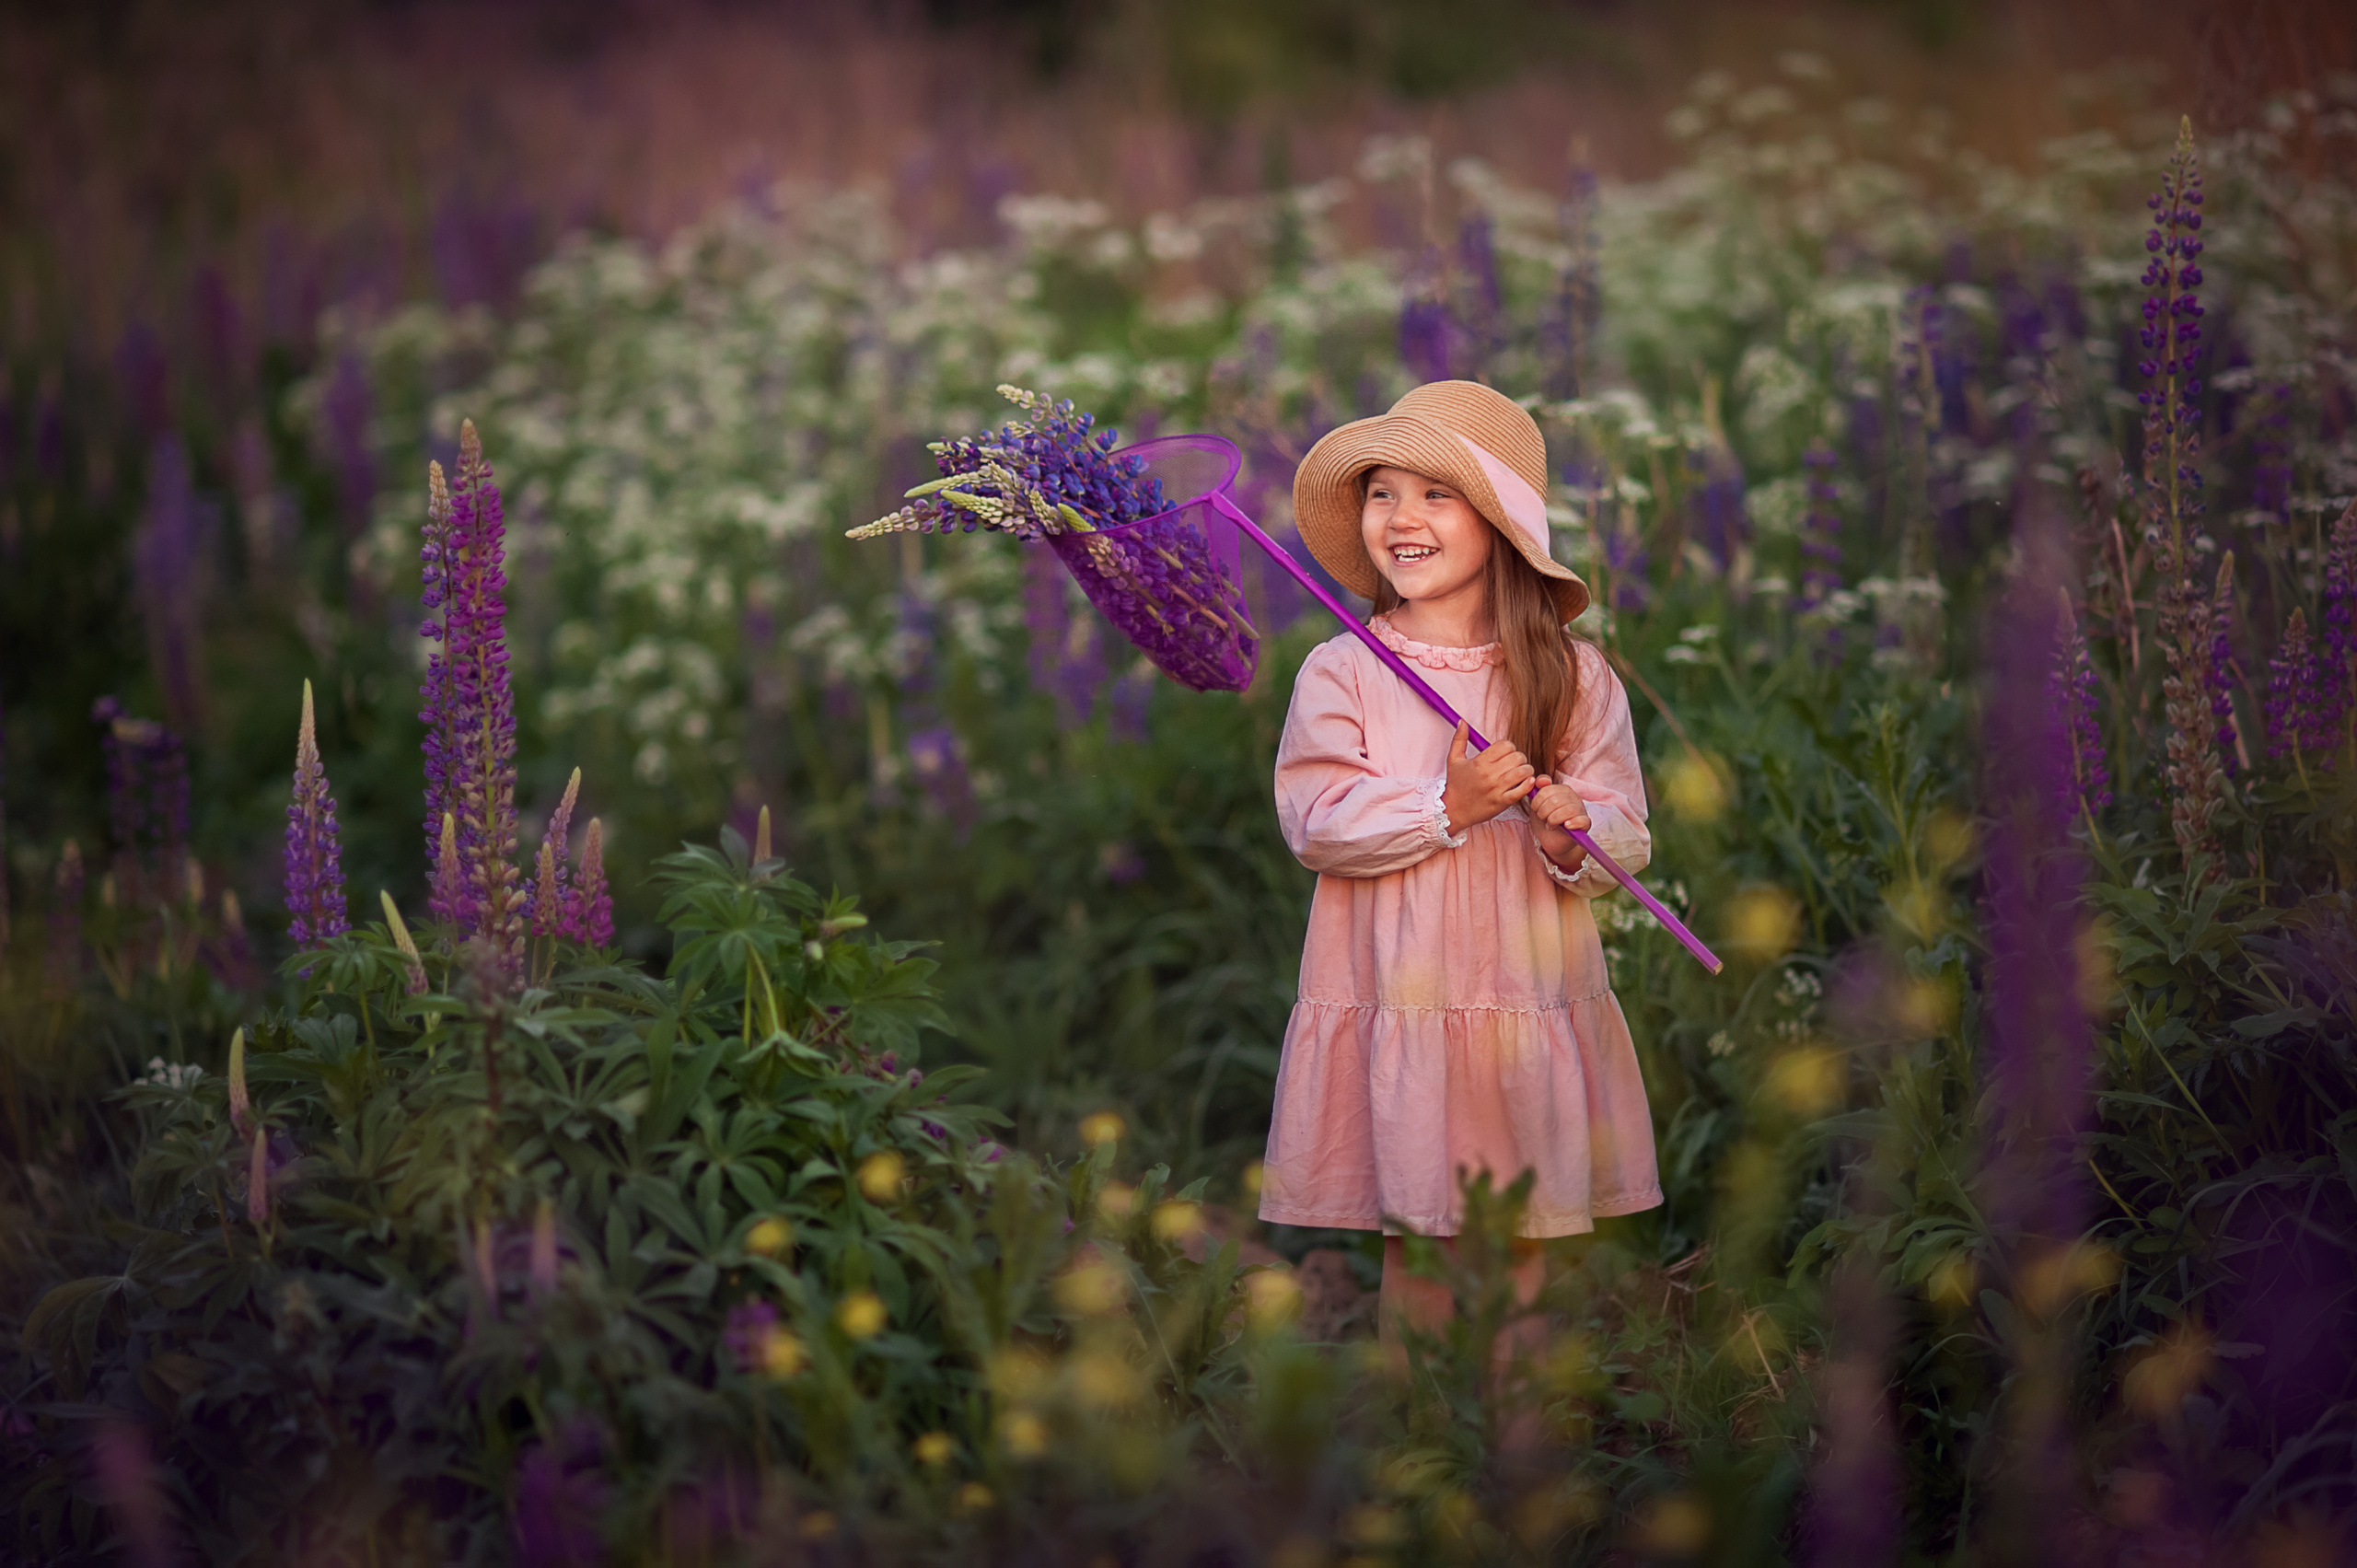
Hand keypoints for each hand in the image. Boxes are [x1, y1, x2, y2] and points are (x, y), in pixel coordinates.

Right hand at [1441, 720, 1534, 835]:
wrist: (1453, 811)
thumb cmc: (1455, 785)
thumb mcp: (1453, 760)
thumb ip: (1459, 739)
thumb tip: (1462, 721)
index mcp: (1480, 762)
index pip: (1506, 745)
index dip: (1509, 747)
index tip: (1505, 754)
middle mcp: (1490, 774)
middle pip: (1518, 757)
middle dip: (1519, 758)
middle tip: (1513, 764)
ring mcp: (1497, 789)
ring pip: (1524, 771)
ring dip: (1526, 770)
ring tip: (1520, 773)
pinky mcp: (1503, 802)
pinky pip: (1523, 790)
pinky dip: (1528, 784)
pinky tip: (1525, 782)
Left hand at [1528, 781, 1592, 872]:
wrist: (1553, 841)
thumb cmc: (1546, 820)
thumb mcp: (1538, 805)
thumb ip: (1539, 790)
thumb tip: (1542, 780)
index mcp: (1562, 790)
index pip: (1547, 790)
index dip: (1537, 802)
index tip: (1535, 810)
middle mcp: (1573, 797)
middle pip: (1555, 801)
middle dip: (1543, 813)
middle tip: (1543, 820)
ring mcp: (1581, 809)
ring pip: (1567, 810)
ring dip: (1553, 820)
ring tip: (1550, 826)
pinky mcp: (1586, 823)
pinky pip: (1581, 820)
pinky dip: (1572, 823)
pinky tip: (1566, 827)